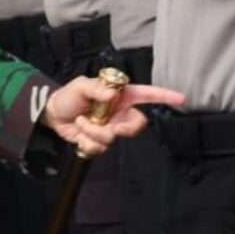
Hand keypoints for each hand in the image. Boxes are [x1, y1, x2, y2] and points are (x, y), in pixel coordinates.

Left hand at [41, 76, 184, 157]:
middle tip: (112, 128)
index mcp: (121, 96)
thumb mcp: (80, 86)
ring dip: (94, 132)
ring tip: (81, 122)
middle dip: (126, 129)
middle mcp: (120, 112)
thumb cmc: (69, 95)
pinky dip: (87, 142)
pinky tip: (80, 134)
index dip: (165, 96)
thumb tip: (109, 94)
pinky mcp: (101, 142)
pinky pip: (101, 148)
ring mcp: (111, 128)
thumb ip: (95, 88)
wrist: (53, 115)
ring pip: (114, 138)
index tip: (181, 98)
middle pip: (137, 124)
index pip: (147, 95)